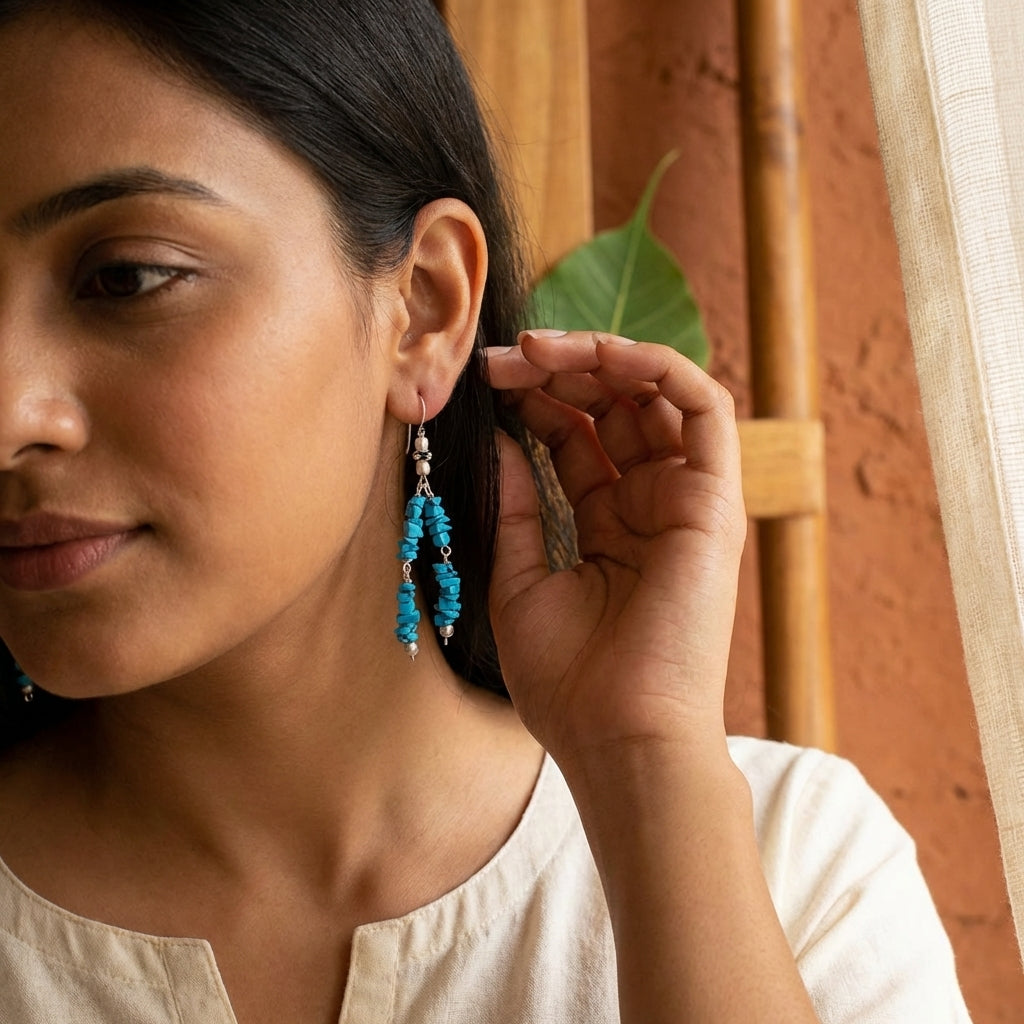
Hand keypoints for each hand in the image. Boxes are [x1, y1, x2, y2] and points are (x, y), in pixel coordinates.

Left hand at [485, 330, 745, 766]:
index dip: (535, 402)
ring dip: (601, 359)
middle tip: (504, 360)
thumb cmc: (569, 679)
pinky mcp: (717, 500)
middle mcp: (651, 506)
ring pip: (658, 396)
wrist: (618, 738)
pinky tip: (599, 356)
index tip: (485, 383)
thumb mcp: (520, 578)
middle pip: (615, 409)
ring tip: (538, 351)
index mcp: (608, 527)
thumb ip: (517, 505)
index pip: (578, 439)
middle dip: (559, 372)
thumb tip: (502, 438)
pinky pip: (704, 407)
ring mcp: (687, 501)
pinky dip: (656, 368)